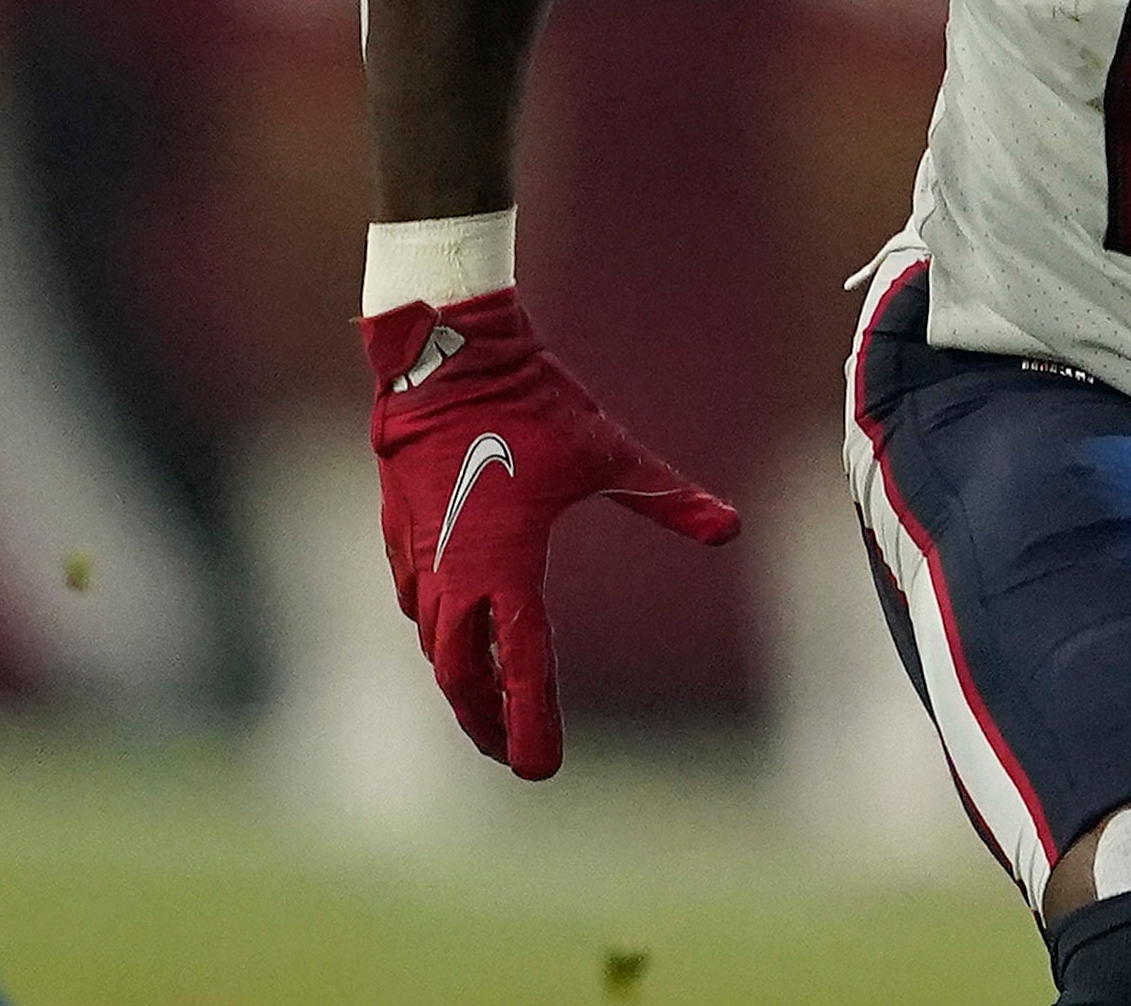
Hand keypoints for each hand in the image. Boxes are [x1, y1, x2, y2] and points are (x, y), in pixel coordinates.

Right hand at [363, 289, 738, 778]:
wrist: (446, 360)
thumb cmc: (531, 406)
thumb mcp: (610, 454)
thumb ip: (669, 499)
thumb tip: (732, 527)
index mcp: (506, 567)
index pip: (519, 669)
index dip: (531, 725)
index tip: (542, 770)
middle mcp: (453, 574)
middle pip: (461, 678)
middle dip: (486, 723)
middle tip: (512, 755)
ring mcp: (417, 556)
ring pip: (434, 643)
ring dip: (461, 682)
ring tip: (487, 710)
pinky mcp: (398, 534)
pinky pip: (414, 604)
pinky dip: (438, 634)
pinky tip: (452, 641)